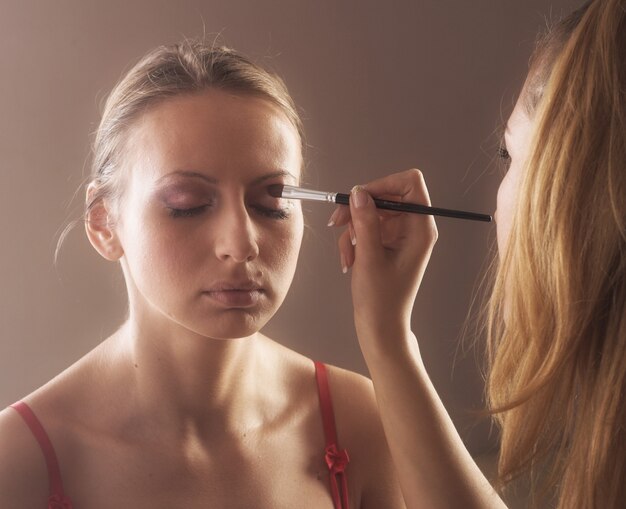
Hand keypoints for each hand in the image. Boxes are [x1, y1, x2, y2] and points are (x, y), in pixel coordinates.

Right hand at [328, 169, 436, 354]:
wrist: (380, 328)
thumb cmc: (381, 300)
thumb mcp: (369, 258)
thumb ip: (365, 222)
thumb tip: (359, 193)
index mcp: (420, 229)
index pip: (410, 183)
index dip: (384, 183)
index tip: (359, 197)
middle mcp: (414, 228)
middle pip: (385, 195)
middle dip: (359, 209)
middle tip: (337, 221)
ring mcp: (400, 236)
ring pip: (371, 212)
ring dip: (352, 230)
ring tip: (348, 256)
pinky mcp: (387, 244)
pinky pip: (366, 228)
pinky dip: (353, 241)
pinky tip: (349, 261)